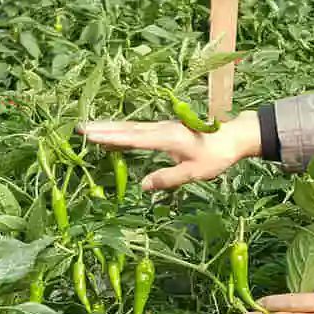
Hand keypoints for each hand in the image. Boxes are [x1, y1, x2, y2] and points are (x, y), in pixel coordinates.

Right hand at [77, 116, 260, 190]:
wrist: (234, 137)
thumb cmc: (216, 156)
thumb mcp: (194, 173)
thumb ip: (168, 179)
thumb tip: (143, 186)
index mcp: (166, 138)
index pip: (133, 138)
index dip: (110, 137)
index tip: (89, 136)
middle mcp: (161, 129)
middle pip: (127, 129)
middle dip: (102, 129)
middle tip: (79, 128)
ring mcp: (163, 127)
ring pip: (132, 128)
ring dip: (110, 128)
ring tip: (88, 130)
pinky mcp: (166, 129)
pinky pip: (139, 131)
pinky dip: (123, 132)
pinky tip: (114, 136)